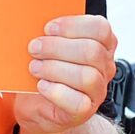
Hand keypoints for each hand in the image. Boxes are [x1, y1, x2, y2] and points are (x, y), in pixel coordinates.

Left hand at [15, 15, 117, 133]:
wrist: (38, 106)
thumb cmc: (44, 71)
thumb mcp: (47, 48)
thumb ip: (48, 34)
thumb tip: (29, 22)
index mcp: (101, 44)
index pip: (100, 28)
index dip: (73, 25)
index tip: (48, 28)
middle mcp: (105, 67)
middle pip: (92, 51)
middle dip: (57, 47)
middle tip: (34, 48)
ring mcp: (97, 91)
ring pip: (86, 76)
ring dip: (54, 69)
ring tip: (34, 68)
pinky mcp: (84, 111)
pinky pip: (77, 102)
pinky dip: (55, 92)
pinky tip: (41, 86)